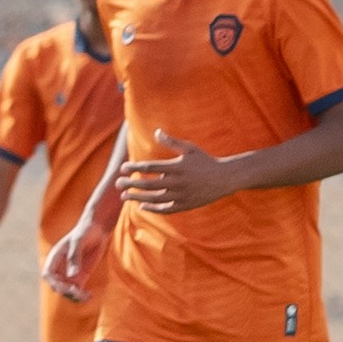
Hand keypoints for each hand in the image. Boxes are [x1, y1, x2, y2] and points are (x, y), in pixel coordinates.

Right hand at [40, 225, 97, 305]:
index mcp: (55, 258)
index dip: (54, 282)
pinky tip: (89, 295)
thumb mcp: (79, 242)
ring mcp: (70, 273)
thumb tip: (72, 276)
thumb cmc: (85, 232)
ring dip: (74, 296)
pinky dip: (81, 295)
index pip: (48, 274)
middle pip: (56, 285)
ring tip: (85, 295)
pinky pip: (78, 290)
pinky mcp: (80, 276)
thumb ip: (74, 258)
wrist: (97, 230)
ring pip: (67, 290)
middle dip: (65, 290)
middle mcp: (60, 267)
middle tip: (78, 290)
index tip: (66, 286)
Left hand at [117, 130, 240, 213]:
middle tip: (118, 184)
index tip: (122, 168)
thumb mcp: (190, 149)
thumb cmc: (205, 161)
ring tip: (124, 196)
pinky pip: (165, 209)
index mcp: (177, 167)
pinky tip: (141, 206)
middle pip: (148, 185)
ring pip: (154, 199)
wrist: (225, 178)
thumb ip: (172, 142)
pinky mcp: (185, 205)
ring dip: (137, 198)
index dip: (134, 168)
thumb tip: (157, 132)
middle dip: (130, 184)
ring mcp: (181, 196)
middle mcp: (178, 182)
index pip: (150, 168)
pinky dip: (152, 208)